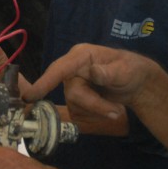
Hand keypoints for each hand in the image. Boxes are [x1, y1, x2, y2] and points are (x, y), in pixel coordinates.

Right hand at [21, 44, 161, 120]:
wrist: (138, 84)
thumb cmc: (132, 70)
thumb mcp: (126, 70)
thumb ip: (110, 72)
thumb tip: (93, 72)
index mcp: (81, 56)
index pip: (59, 69)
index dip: (44, 82)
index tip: (29, 96)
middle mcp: (73, 69)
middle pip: (73, 93)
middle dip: (94, 105)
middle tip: (116, 112)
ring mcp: (74, 83)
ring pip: (76, 104)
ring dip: (98, 110)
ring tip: (116, 108)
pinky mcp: (76, 96)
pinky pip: (80, 111)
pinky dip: (97, 113)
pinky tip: (109, 108)